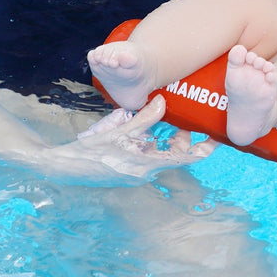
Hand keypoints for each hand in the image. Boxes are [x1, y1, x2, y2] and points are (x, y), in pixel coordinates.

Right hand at [46, 95, 215, 182]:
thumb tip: (163, 103)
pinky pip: (144, 154)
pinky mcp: (126, 170)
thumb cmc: (89, 151)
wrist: (62, 168)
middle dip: (180, 138)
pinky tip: (136, 127)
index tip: (214, 139)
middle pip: (172, 155)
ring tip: (159, 118)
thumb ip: (144, 118)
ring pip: (158, 152)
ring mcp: (135, 173)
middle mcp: (143, 172)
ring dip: (161, 138)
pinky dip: (146, 141)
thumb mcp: (119, 130)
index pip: (183, 159)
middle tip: (184, 121)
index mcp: (145, 165)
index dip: (202, 150)